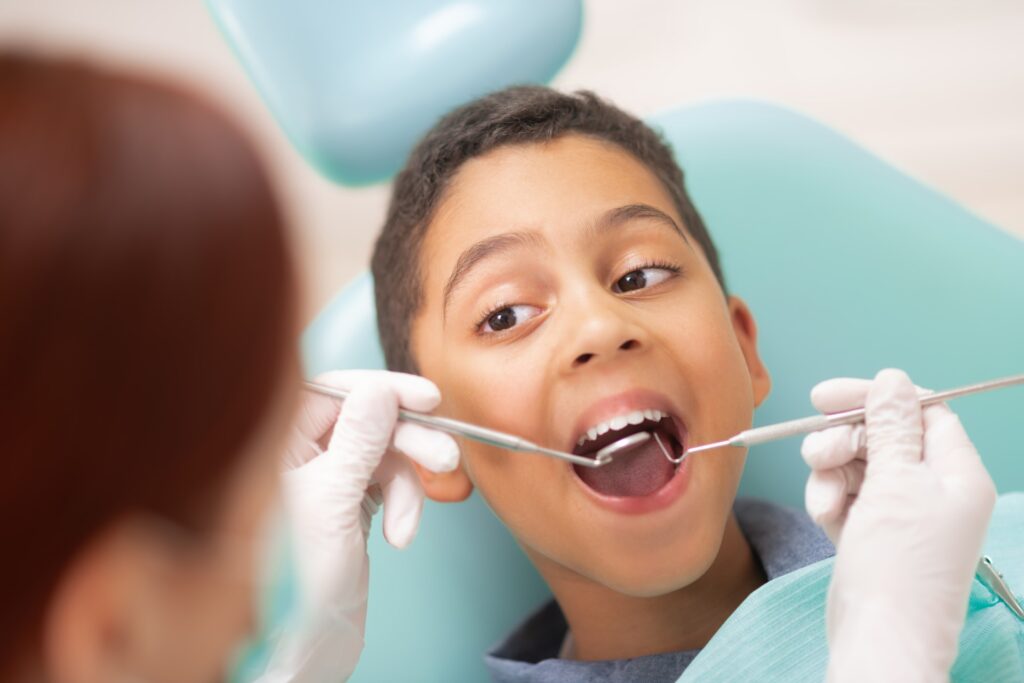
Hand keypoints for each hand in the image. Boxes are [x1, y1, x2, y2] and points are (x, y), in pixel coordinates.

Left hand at [261, 370, 458, 681]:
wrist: (303, 646)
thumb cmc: (296, 580)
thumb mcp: (331, 501)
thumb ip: (358, 440)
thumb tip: (380, 389)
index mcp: (276, 445)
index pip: (333, 391)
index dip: (382, 389)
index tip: (427, 398)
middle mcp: (299, 455)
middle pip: (367, 420)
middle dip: (408, 442)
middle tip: (446, 456)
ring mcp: (326, 480)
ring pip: (384, 454)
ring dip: (407, 485)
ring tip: (409, 524)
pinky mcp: (349, 505)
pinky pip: (387, 484)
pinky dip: (401, 506)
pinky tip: (400, 536)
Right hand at [801, 369, 995, 681]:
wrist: (879, 637)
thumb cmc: (898, 563)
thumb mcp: (895, 482)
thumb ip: (891, 425)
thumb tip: (892, 378)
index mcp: (957, 473)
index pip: (922, 412)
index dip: (876, 399)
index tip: (826, 397)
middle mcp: (933, 489)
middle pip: (884, 437)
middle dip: (844, 441)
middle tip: (818, 453)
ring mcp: (902, 513)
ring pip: (857, 465)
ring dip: (831, 473)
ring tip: (824, 499)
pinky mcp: (872, 532)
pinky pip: (846, 496)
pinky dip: (830, 500)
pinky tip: (826, 517)